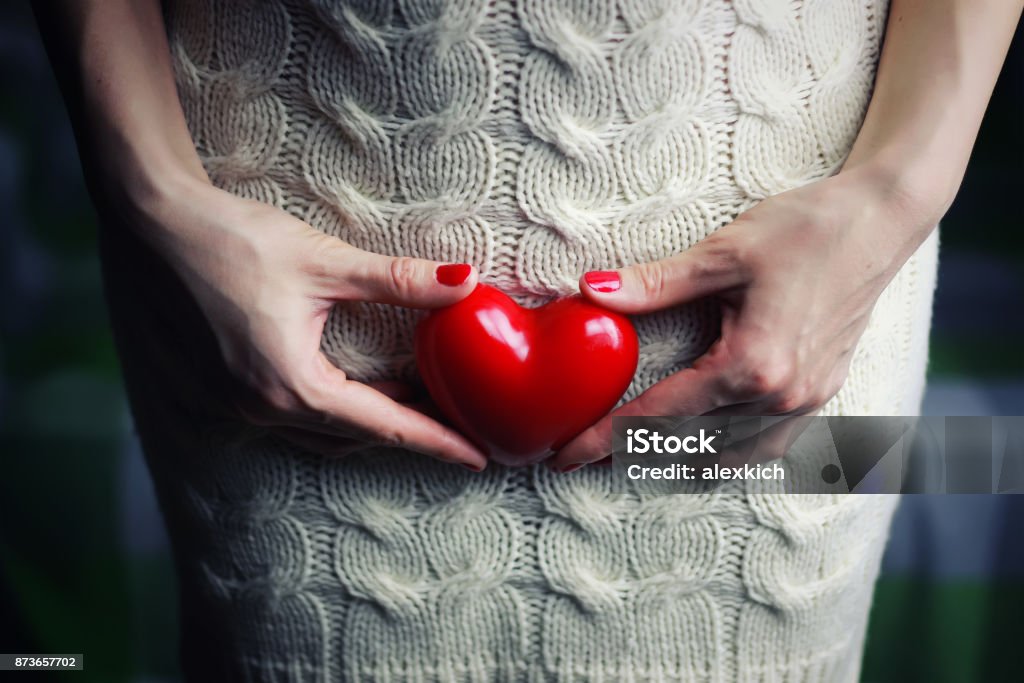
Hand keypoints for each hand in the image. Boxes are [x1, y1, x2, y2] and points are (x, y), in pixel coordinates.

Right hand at [132, 175, 488, 469]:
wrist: (154, 225)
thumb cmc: (235, 239)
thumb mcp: (326, 262)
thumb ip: (400, 281)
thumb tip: (465, 283)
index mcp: (290, 385)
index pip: (383, 426)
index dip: (436, 440)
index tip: (477, 458)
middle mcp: (261, 407)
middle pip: (355, 436)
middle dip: (408, 431)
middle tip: (455, 419)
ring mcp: (237, 402)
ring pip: (323, 431)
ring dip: (370, 421)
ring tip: (414, 402)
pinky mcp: (224, 386)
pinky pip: (293, 417)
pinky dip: (334, 410)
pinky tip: (354, 385)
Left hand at [549, 168, 936, 471]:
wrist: (880, 222)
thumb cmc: (804, 229)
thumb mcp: (722, 253)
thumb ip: (654, 283)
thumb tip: (589, 291)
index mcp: (751, 365)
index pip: (660, 416)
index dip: (605, 438)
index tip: (565, 456)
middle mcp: (781, 396)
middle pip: (690, 446)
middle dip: (633, 454)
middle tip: (584, 455)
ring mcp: (807, 401)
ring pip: (732, 458)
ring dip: (681, 462)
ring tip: (635, 457)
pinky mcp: (822, 393)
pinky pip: (768, 447)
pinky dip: (729, 454)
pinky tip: (705, 447)